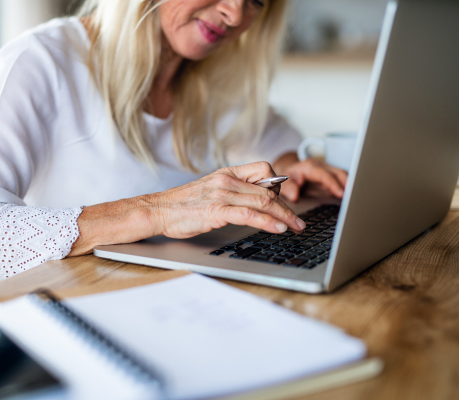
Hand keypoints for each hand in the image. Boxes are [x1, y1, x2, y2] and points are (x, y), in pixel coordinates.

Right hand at [151, 161, 306, 238]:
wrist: (159, 210)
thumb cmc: (183, 204)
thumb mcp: (211, 190)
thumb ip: (232, 191)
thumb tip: (256, 200)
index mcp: (227, 173)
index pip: (264, 169)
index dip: (278, 185)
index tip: (283, 201)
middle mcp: (227, 180)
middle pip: (268, 190)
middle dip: (288, 207)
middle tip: (299, 221)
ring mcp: (222, 194)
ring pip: (263, 202)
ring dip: (285, 216)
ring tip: (297, 226)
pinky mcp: (216, 211)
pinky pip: (249, 214)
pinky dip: (267, 221)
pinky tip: (278, 228)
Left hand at [274, 153, 347, 201]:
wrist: (290, 172)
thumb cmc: (289, 177)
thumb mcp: (284, 182)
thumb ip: (289, 188)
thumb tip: (295, 195)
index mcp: (310, 166)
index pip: (325, 175)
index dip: (334, 184)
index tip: (341, 193)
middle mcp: (322, 167)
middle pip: (339, 173)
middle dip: (348, 184)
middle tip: (354, 197)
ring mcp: (329, 172)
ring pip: (344, 177)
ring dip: (350, 187)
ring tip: (356, 200)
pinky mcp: (332, 179)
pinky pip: (343, 183)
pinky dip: (348, 190)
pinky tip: (352, 199)